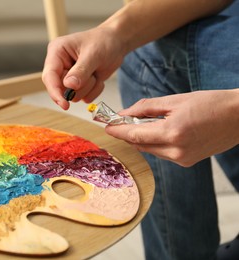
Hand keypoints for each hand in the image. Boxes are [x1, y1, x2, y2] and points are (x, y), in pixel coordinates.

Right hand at [42, 27, 124, 109]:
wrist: (116, 42)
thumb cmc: (103, 41)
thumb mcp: (93, 54)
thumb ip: (81, 70)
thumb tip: (69, 85)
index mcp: (57, 52)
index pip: (49, 76)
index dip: (55, 92)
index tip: (64, 104)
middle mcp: (60, 65)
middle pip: (60, 88)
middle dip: (79, 86)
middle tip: (92, 74)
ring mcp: (68, 76)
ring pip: (73, 95)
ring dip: (88, 87)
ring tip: (95, 72)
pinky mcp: (78, 85)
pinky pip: (83, 97)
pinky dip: (94, 90)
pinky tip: (97, 77)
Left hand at [105, 90, 238, 166]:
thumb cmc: (210, 103)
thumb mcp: (175, 100)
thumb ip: (146, 108)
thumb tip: (125, 114)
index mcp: (172, 133)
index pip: (135, 135)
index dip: (118, 131)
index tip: (106, 127)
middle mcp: (176, 151)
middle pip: (140, 144)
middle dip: (128, 133)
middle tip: (120, 121)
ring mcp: (182, 159)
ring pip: (150, 150)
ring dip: (141, 138)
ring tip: (142, 123)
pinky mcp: (187, 161)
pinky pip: (161, 153)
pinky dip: (155, 142)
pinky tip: (158, 131)